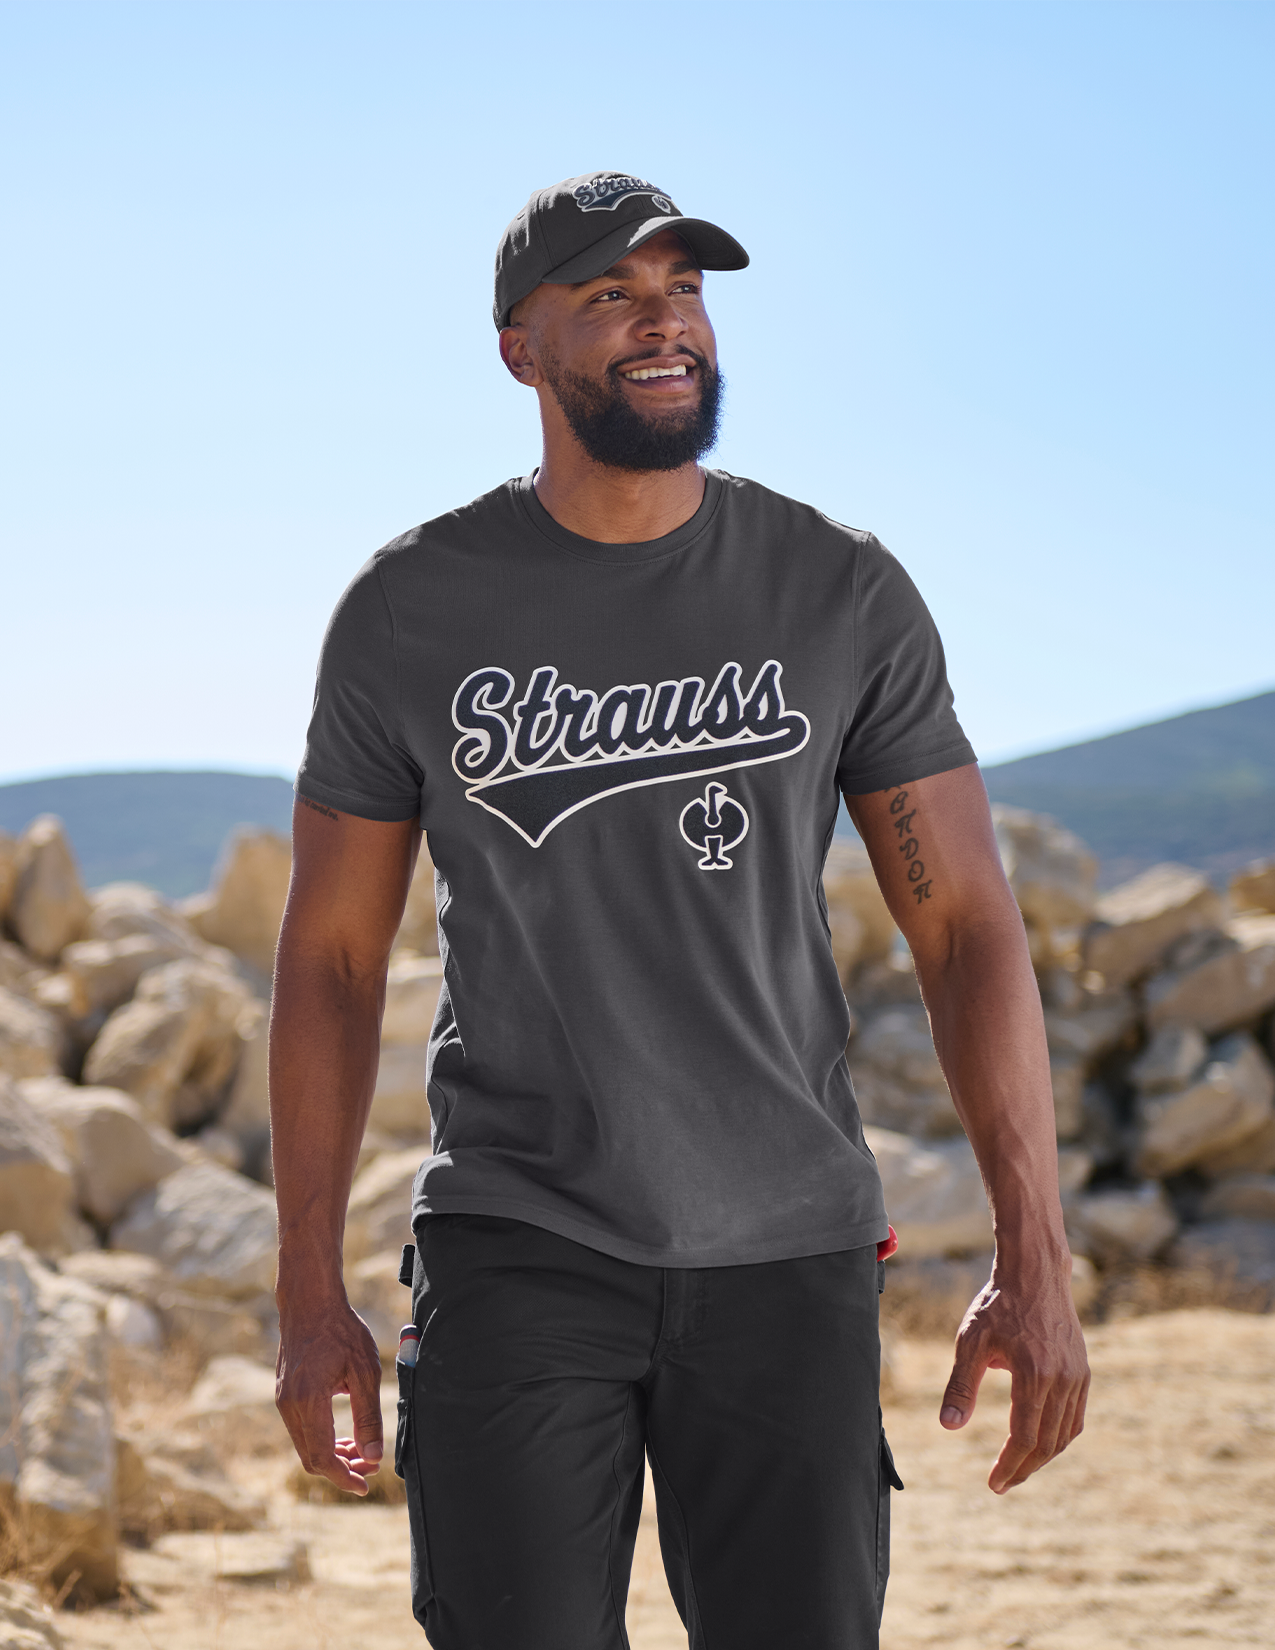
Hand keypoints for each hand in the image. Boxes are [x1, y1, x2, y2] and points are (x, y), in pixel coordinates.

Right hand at [275, 1296, 383, 1495]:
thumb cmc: (341, 1330)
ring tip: (363, 1453)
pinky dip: (323, 1440)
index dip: (344, 1477)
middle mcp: (289, 1406)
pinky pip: (302, 1431)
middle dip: (342, 1469)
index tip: (366, 1486)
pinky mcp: (284, 1396)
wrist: (310, 1302)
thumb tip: (374, 1455)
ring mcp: (283, 1402)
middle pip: (311, 1458)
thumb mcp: (364, 1370)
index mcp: (308, 1401)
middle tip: (371, 1467)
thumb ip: (368, 1415)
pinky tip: (346, 1435)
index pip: (323, 1457)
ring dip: (333, 1456)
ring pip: (306, 1446)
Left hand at [939, 1261, 1089, 1493]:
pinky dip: (1060, 1437)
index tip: (993, 1484)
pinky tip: (1041, 1442)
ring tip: (1019, 1467)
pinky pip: (1075, 1416)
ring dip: (1043, 1457)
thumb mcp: (971, 1341)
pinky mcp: (1083, 1371)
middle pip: (1047, 1443)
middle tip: (1003, 1484)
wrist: (1034, 1272)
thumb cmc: (997, 1304)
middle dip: (1024, 1469)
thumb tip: (948, 1426)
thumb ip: (960, 1385)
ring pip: (1065, 1434)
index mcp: (1035, 1374)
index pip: (1024, 1437)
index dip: (1009, 1465)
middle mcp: (1062, 1379)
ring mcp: (1077, 1376)